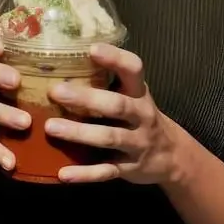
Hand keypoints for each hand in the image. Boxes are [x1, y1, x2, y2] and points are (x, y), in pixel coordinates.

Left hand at [45, 44, 183, 183]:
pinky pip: (106, 171)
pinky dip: (85, 174)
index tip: (92, 49)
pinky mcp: (129, 168)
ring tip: (50, 127)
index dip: (115, 58)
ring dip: (79, 133)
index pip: (134, 69)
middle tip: (55, 92)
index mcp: (139, 93)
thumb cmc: (138, 116)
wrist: (172, 156)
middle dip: (87, 99)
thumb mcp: (132, 94)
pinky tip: (63, 174)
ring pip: (109, 138)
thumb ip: (105, 80)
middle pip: (116, 105)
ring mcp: (137, 144)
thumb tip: (59, 60)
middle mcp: (141, 116)